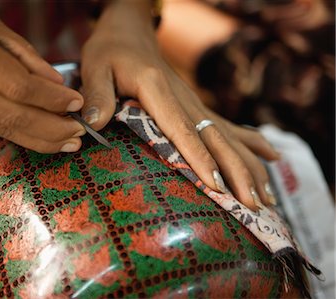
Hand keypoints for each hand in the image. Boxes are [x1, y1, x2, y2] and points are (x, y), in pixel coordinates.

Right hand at [0, 0, 84, 152]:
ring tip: (66, 142)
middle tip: (79, 135)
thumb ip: (20, 54)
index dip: (53, 100)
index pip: (21, 87)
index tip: (76, 104)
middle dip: (52, 130)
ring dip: (38, 138)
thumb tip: (54, 83)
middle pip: (13, 116)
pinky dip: (15, 131)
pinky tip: (37, 132)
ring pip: (0, 128)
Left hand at [80, 0, 279, 209]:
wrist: (130, 30)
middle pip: (216, 138)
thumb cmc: (111, 50)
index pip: (182, 129)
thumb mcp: (95, 66)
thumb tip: (94, 124)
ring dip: (250, 166)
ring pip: (229, 137)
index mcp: (157, 89)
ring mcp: (194, 103)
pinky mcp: (196, 107)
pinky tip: (273, 158)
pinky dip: (252, 145)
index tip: (216, 185)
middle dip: (236, 172)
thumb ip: (96, 94)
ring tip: (266, 197)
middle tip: (253, 205)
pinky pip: (229, 128)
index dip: (200, 158)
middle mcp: (184, 98)